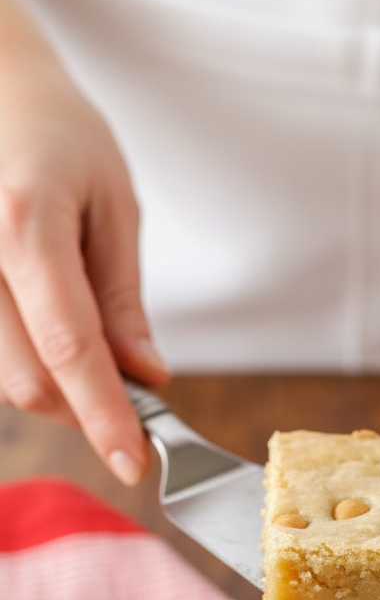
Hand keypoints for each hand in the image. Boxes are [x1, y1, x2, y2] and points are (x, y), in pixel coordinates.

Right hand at [0, 9, 167, 482]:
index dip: (104, 416)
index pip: (70, 348)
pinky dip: (21, 363)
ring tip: (84, 347)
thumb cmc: (57, 135)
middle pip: (27, 379)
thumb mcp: (112, 205)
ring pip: (0, 376)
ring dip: (51, 386)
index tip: (135, 464)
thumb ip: (121, 299)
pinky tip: (42, 335)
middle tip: (130, 396)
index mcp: (24, 222)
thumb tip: (145, 378)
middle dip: (84, 406)